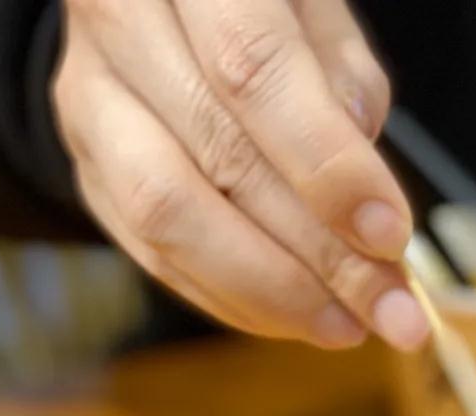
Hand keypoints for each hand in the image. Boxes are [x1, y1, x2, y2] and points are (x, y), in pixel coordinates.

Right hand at [52, 0, 428, 350]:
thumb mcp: (315, 9)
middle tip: (390, 311)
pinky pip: (153, 254)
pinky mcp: (85, 168)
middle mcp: (118, 22)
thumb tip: (363, 207)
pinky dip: (233, 298)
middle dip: (319, 254)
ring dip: (271, 291)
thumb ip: (344, 86)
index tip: (390, 236)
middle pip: (218, 158)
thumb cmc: (260, 4)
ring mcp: (88, 100)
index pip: (253, 70)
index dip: (326, 166)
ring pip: (170, 218)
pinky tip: (295, 317)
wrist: (164, 3)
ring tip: (347, 324)